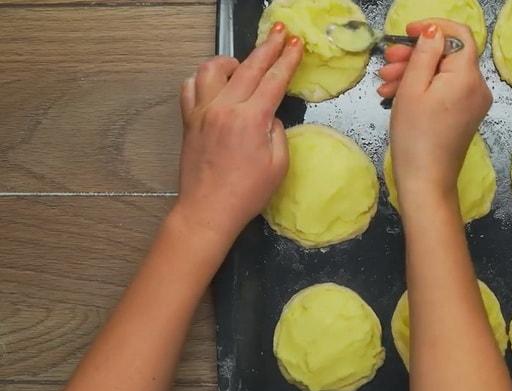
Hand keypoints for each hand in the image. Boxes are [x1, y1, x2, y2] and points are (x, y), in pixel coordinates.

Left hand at [173, 22, 302, 243]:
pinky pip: (191, 87)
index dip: (288, 60)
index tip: (296, 44)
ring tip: (243, 66)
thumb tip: (269, 116)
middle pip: (249, 67)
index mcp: (250, 119)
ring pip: (212, 69)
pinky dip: (204, 79)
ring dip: (232, 61)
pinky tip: (215, 85)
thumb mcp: (278, 165)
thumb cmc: (247, 194)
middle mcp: (224, 108)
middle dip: (268, 47)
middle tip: (281, 33)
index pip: (274, 80)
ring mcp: (202, 112)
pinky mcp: (189, 120)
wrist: (208, 210)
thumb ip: (278, 132)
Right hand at [378, 20, 491, 215]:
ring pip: (443, 74)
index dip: (433, 28)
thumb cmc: (415, 137)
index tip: (407, 32)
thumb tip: (434, 31)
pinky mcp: (465, 116)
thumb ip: (425, 54)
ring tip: (385, 84)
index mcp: (468, 76)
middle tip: (387, 62)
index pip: (459, 35)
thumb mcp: (412, 88)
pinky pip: (445, 91)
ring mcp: (473, 103)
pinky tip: (397, 96)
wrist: (426, 181)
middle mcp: (478, 87)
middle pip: (449, 56)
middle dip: (416, 55)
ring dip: (414, 73)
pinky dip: (423, 89)